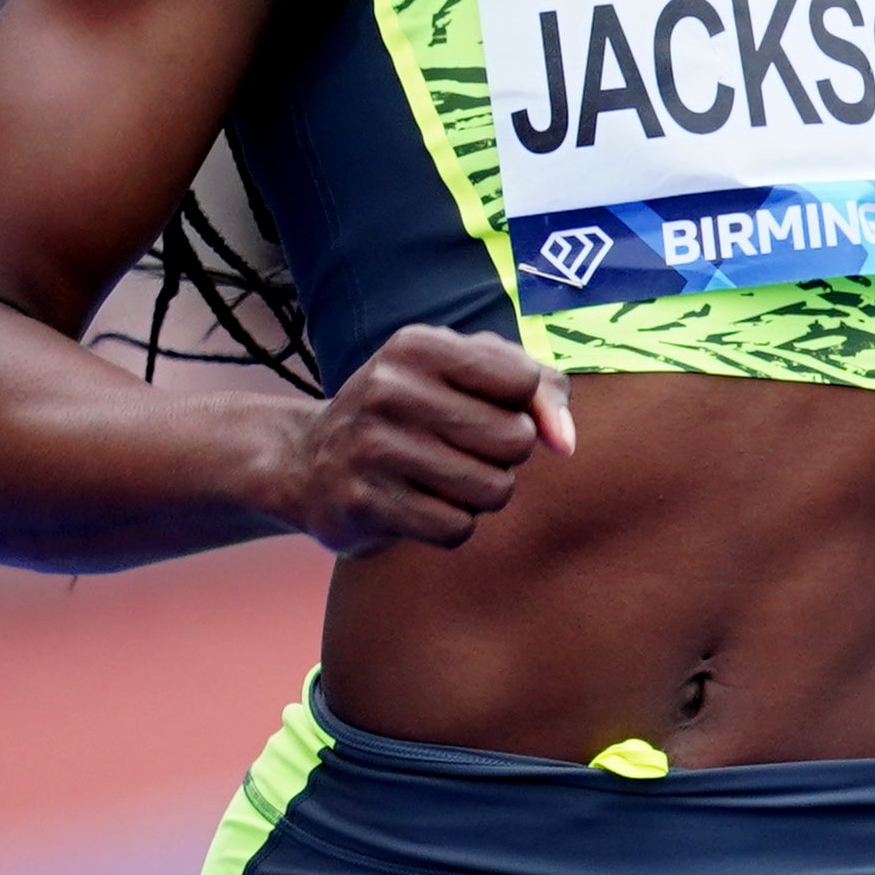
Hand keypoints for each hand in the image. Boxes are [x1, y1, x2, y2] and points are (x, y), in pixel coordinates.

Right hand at [272, 323, 573, 555]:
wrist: (309, 463)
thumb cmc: (416, 413)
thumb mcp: (469, 376)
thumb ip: (541, 390)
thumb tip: (565, 443)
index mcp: (417, 345)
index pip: (524, 380)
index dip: (519, 404)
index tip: (483, 407)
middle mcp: (388, 389)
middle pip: (515, 440)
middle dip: (502, 455)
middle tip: (458, 448)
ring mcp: (371, 448)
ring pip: (493, 490)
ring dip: (480, 493)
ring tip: (438, 476)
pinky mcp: (362, 504)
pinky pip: (457, 528)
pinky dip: (451, 524)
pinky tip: (416, 504)